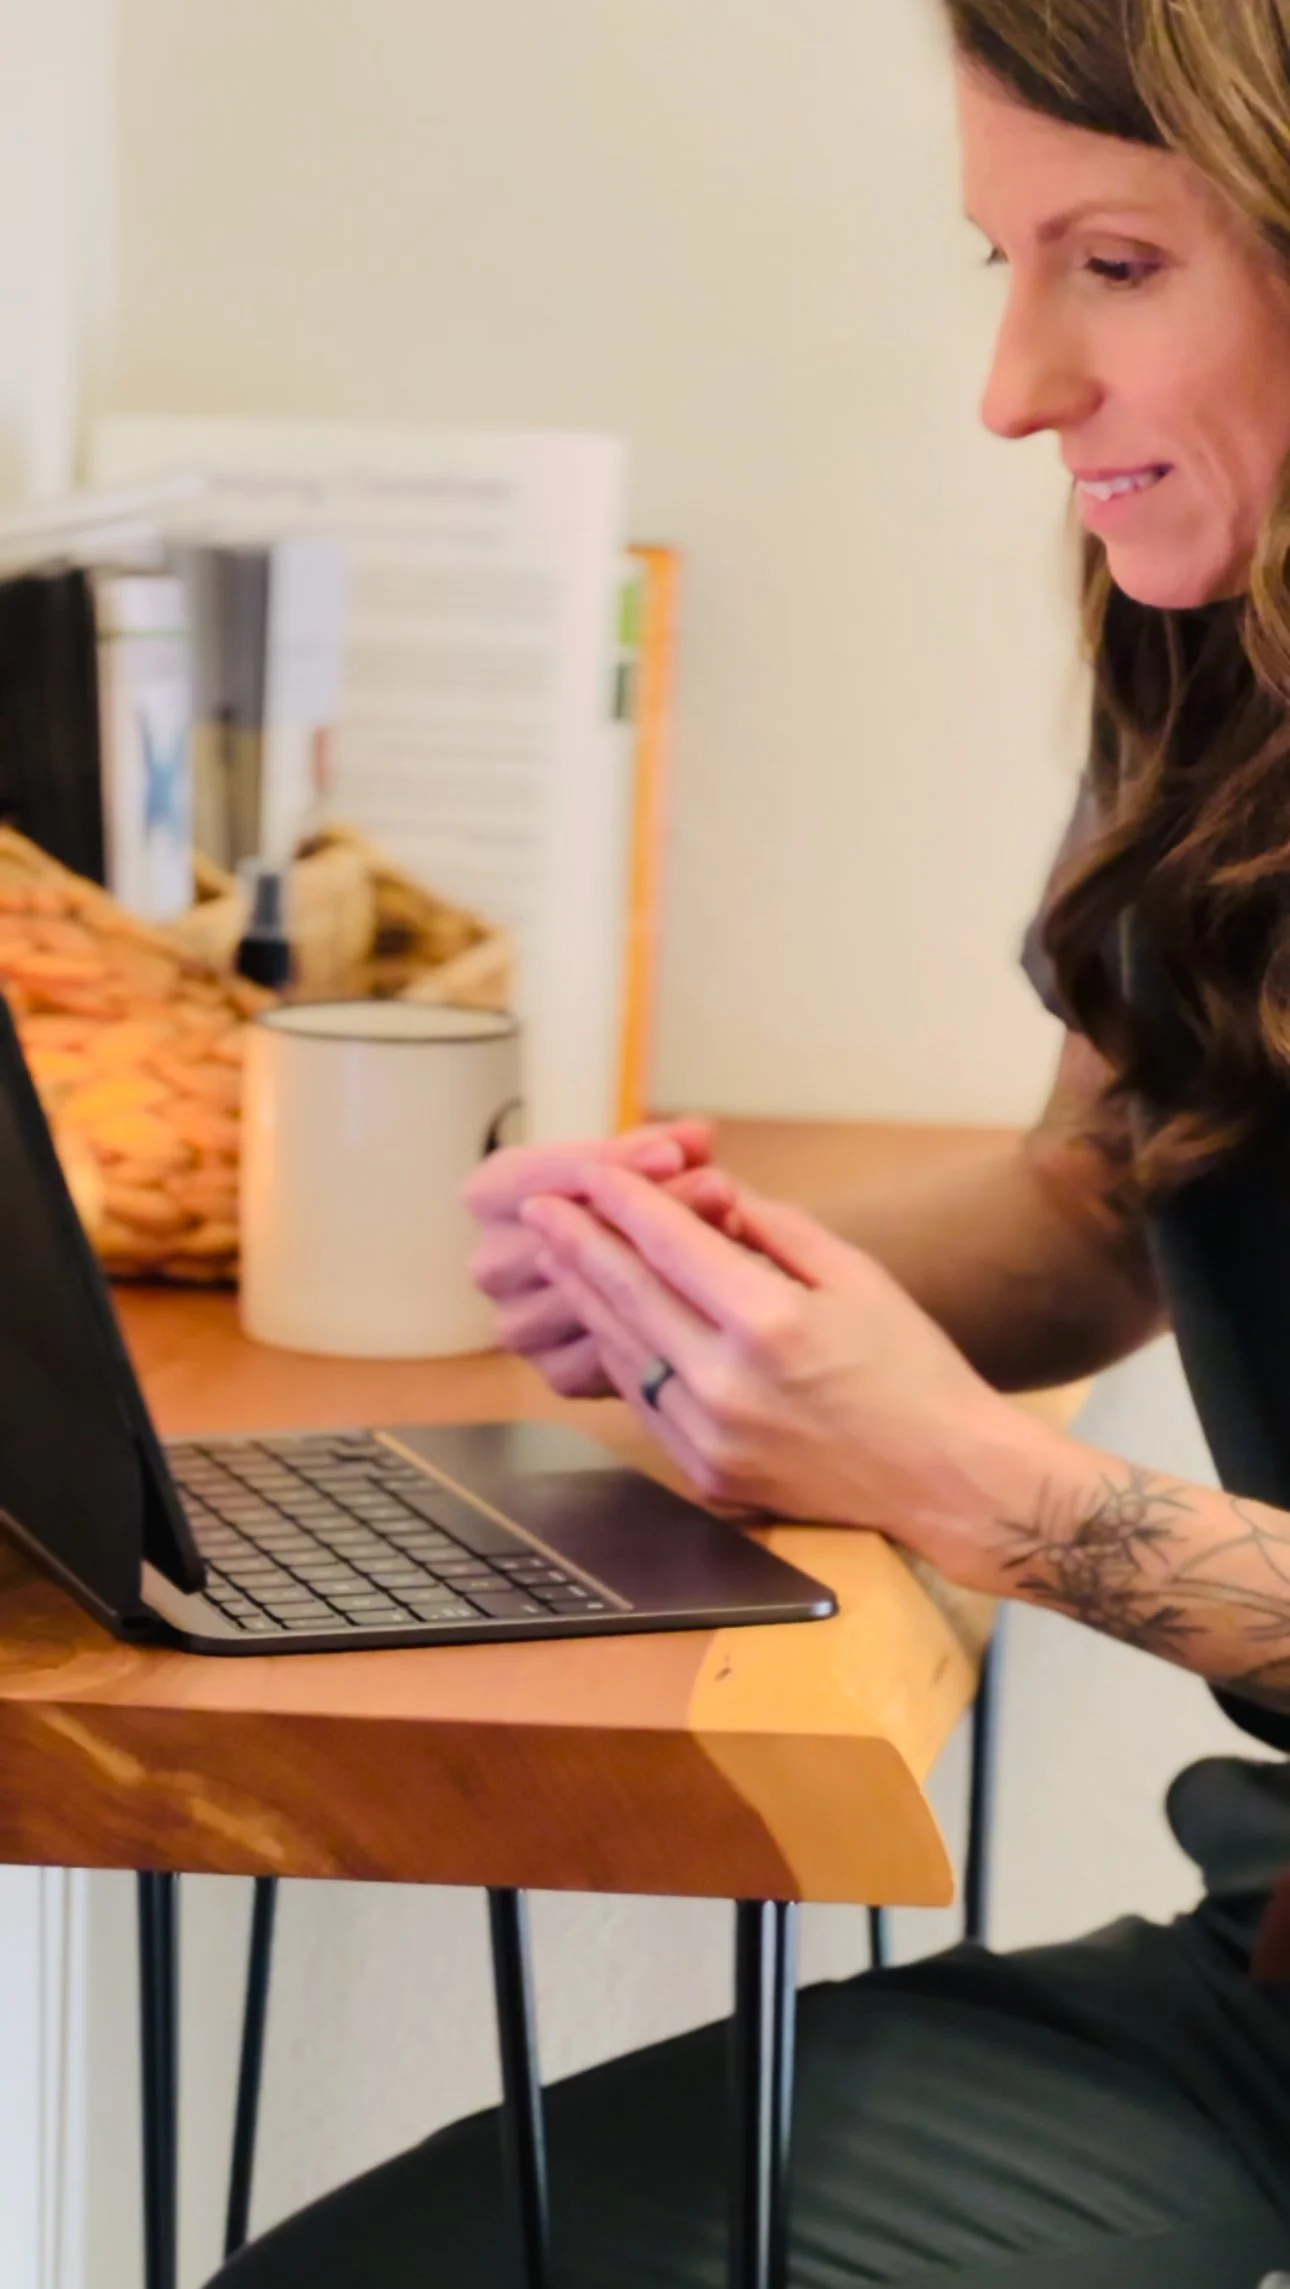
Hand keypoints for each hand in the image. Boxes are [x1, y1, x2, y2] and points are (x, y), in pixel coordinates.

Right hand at [463, 1119, 739, 1396]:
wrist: (623, 1267)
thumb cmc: (626, 1197)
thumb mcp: (637, 1159)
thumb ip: (662, 1147)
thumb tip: (696, 1136)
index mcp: (488, 1194)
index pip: (539, 1175)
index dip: (611, 1162)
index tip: (676, 1151)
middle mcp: (488, 1265)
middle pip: (567, 1238)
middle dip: (652, 1213)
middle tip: (721, 1189)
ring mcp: (517, 1326)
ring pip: (594, 1295)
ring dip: (667, 1265)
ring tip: (732, 1233)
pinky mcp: (557, 1373)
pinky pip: (610, 1348)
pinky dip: (663, 1318)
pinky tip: (713, 1292)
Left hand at [520, 1166, 1036, 1583]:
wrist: (946, 1483)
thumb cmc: (914, 1371)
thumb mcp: (859, 1276)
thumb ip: (777, 1230)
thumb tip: (715, 1194)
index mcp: (771, 1324)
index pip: (671, 1247)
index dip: (624, 1204)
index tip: (592, 1175)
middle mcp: (728, 1384)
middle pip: (628, 1297)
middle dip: (577, 1245)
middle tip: (538, 1209)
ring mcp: (712, 1437)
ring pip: (624, 1352)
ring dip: (585, 1299)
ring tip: (556, 1257)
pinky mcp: (708, 1475)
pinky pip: (645, 1403)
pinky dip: (621, 1356)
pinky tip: (605, 1323)